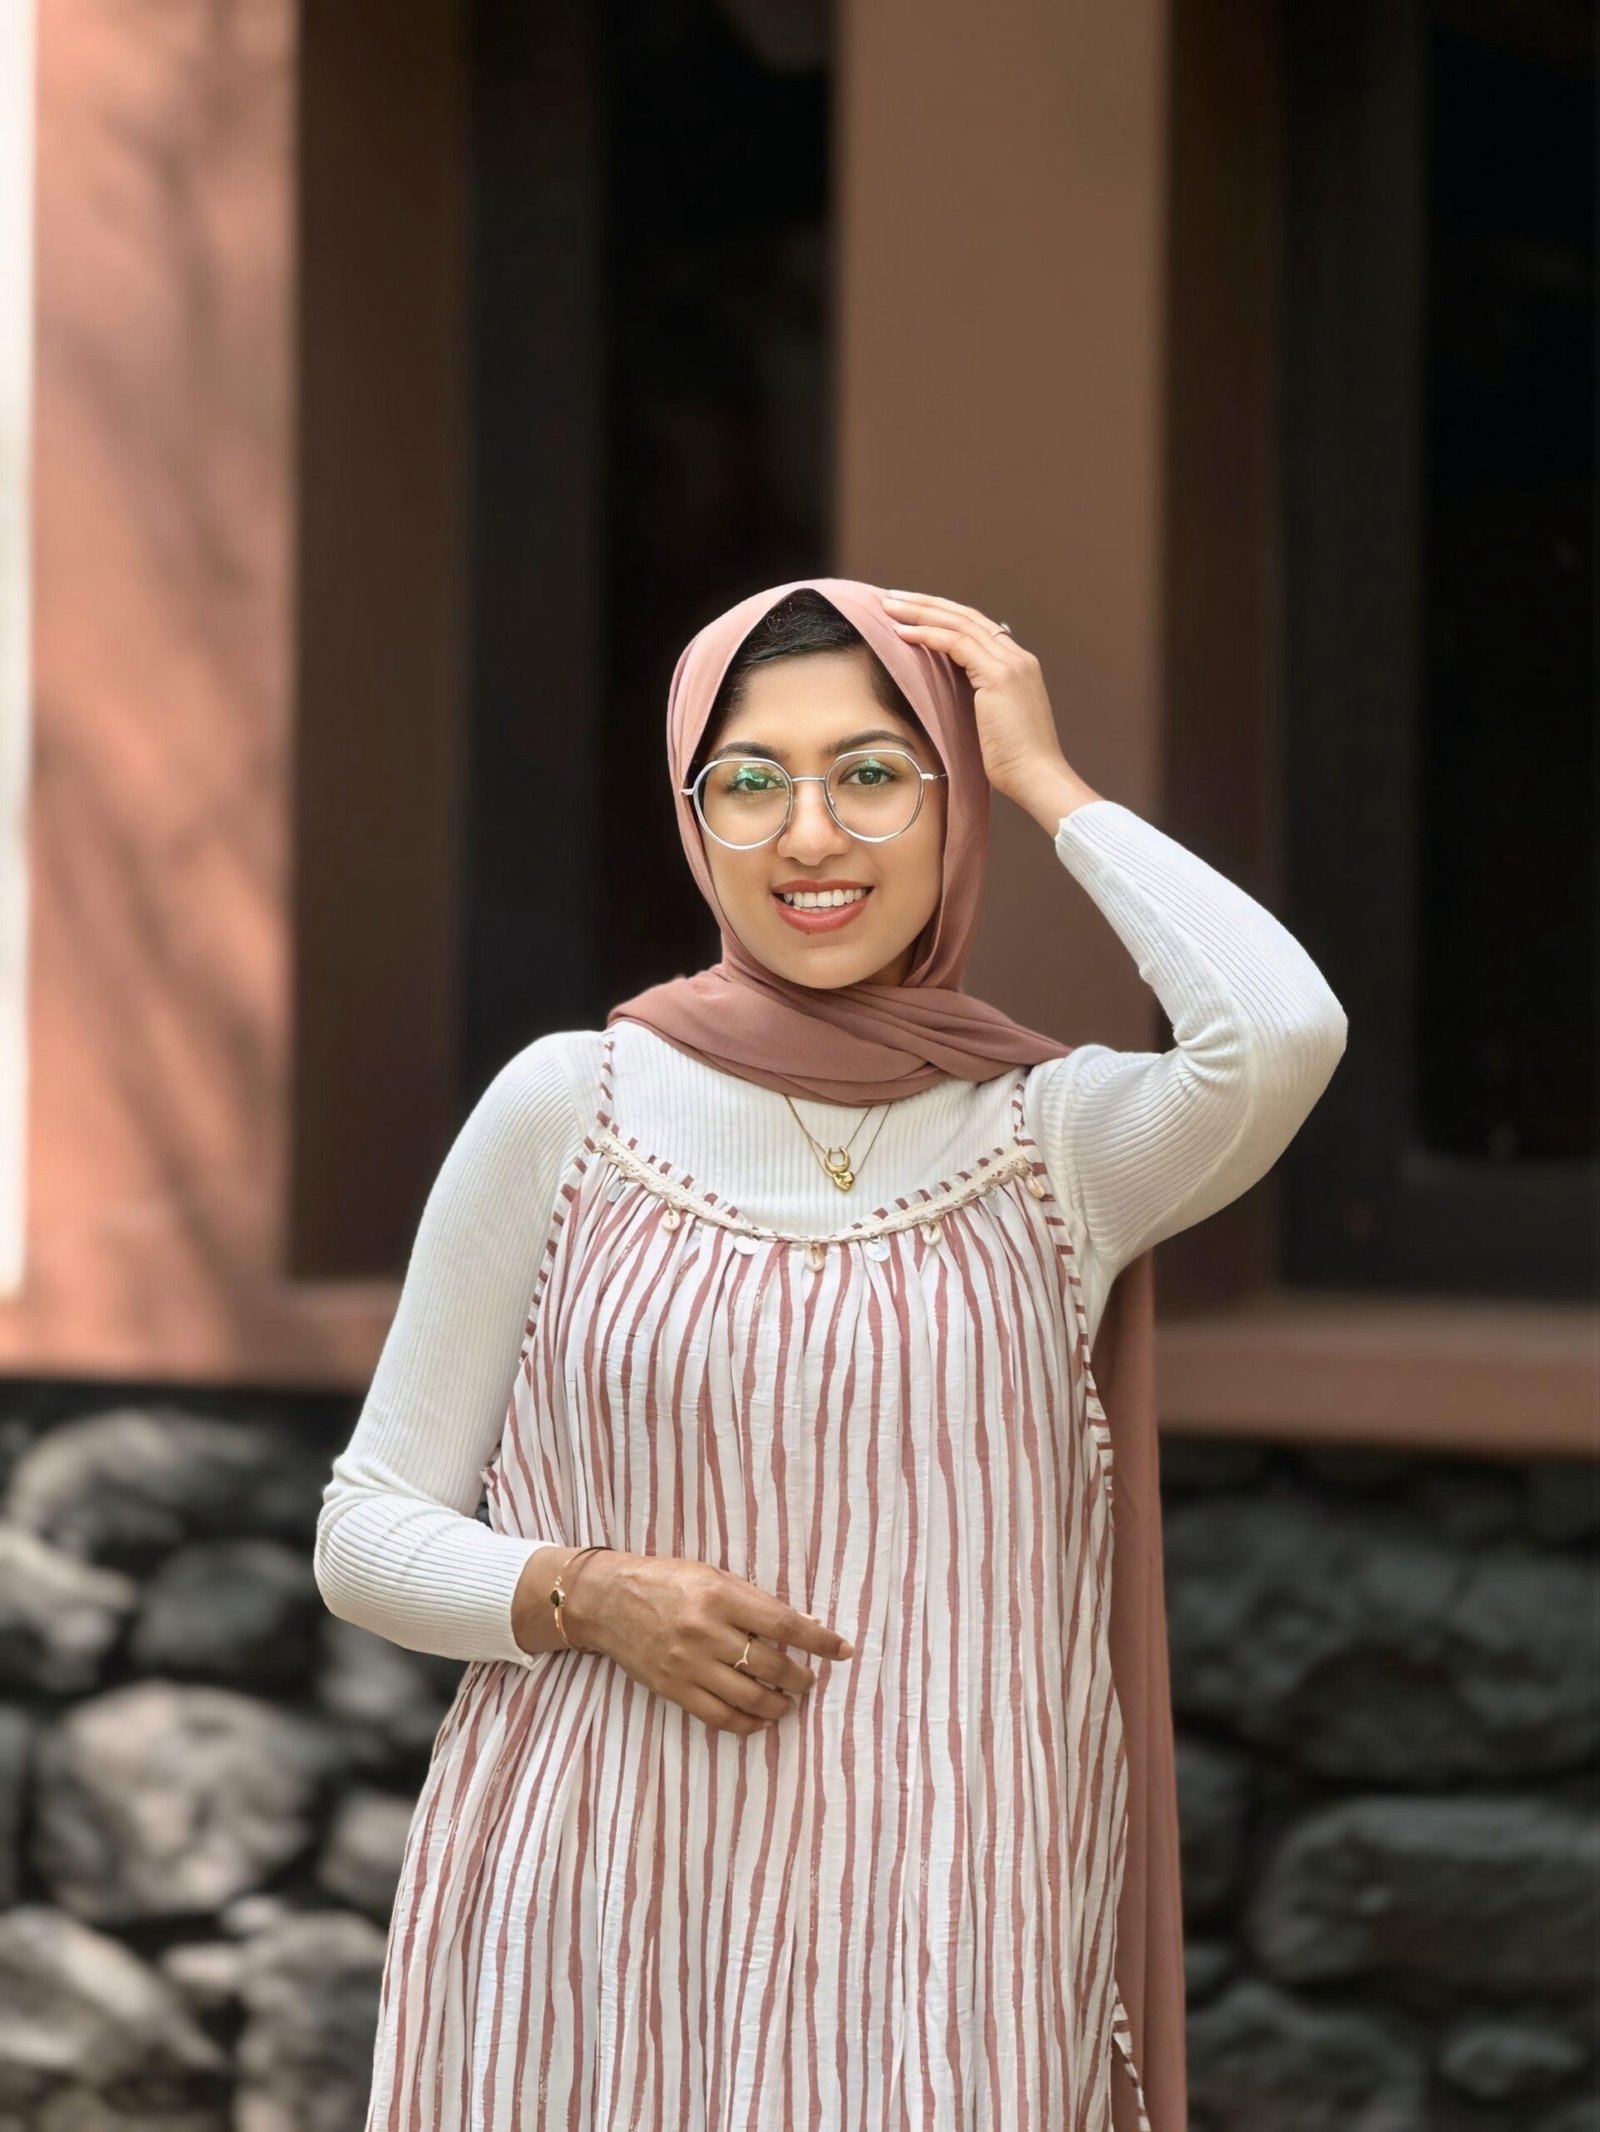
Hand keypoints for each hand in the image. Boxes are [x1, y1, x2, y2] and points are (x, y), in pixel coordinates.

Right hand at [569, 1552, 855, 1736]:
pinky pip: (719, 1717)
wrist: (608, 1601)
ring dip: (779, 1705)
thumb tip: (807, 1625)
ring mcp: (688, 1665)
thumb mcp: (714, 1576)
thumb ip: (757, 1602)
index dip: (818, 1641)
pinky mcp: (673, 1690)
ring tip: (789, 1702)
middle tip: (809, 1681)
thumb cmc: (667, 1581)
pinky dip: (747, 1724)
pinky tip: (760, 1721)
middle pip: (770, 1666)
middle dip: (800, 1679)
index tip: (842, 1650)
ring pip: (750, 1698)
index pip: (783, 1623)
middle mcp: (705, 1632)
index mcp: (719, 1596)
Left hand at [878, 589, 1100, 830]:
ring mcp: (1011, 663)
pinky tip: (902, 632)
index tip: (911, 612)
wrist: (1036, 777)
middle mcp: (1017, 657)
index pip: (977, 628)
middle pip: (966, 617)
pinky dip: (927, 634)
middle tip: (893, 598)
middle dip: (927, 604)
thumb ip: (980, 700)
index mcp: (1018, 666)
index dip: (943, 616)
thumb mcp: (994, 723)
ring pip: (959, 623)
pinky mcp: (1000, 676)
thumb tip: (956, 693)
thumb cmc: (1013, 762)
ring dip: (920, 612)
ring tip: (889, 607)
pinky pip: (956, 643)